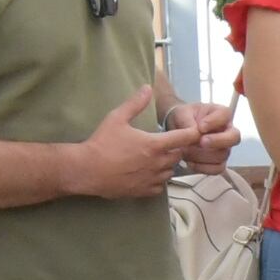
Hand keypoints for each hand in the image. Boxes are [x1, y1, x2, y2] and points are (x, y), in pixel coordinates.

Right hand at [66, 86, 189, 199]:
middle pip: (179, 155)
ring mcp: (152, 179)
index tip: (192, 131)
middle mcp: (158, 163)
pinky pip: (160, 186)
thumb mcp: (116, 118)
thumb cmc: (102, 143)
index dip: (192, 133)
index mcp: (155, 144)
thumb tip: (147, 88)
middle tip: (168, 142)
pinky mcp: (144, 191)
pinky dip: (159, 179)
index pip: (185, 138)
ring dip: (168, 164)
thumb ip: (135, 103)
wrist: (87, 170)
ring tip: (157, 156)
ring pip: (171, 171)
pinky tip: (149, 172)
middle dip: (177, 148)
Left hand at [165, 94, 239, 166]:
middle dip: (217, 141)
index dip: (215, 122)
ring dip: (202, 155)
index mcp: (221, 113)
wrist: (178, 129)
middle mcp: (227, 131)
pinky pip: (217, 168)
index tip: (201, 127)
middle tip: (201, 142)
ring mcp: (224, 147)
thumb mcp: (182, 113)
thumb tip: (195, 132)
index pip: (226, 115)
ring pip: (223, 155)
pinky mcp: (218, 161)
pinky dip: (203, 167)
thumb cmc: (184, 117)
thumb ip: (187, 121)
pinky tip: (190, 162)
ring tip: (186, 150)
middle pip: (233, 138)